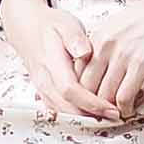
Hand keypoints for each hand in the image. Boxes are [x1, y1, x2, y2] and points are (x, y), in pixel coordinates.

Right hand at [0, 0, 124, 132]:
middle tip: (116, 117)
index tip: (111, 107)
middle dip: (92, 116)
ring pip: (63, 113)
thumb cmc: (50, 26)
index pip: (70, 90)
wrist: (27, 29)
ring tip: (109, 118)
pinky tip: (94, 115)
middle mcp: (44, 81)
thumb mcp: (65, 23)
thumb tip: (84, 52)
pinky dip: (77, 116)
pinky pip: (60, 111)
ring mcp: (42, 90)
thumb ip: (75, 38)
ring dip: (85, 119)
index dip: (91, 102)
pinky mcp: (44, 94)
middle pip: (67, 108)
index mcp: (51, 62)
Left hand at [79, 0, 143, 125]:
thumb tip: (101, 68)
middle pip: (86, 88)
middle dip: (91, 106)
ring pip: (104, 96)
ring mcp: (121, 55)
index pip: (77, 73)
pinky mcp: (141, 64)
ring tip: (115, 117)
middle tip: (100, 116)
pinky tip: (130, 111)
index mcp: (97, 36)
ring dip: (109, 111)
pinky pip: (124, 97)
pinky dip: (125, 109)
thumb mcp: (120, 26)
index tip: (88, 103)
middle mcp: (104, 46)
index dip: (81, 92)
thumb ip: (106, 45)